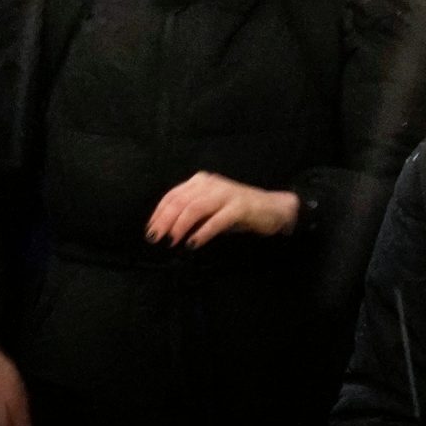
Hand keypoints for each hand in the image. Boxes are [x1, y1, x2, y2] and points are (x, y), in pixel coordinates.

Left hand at [145, 172, 299, 247]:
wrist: (274, 208)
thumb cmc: (239, 212)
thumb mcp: (211, 210)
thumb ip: (190, 214)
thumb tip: (166, 229)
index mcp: (201, 181)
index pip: (173, 195)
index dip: (159, 213)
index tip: (151, 230)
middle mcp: (211, 184)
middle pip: (180, 201)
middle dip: (165, 221)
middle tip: (156, 239)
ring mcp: (226, 194)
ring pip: (195, 208)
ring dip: (180, 226)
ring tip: (173, 241)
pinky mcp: (240, 206)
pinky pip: (217, 220)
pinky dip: (203, 232)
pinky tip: (194, 243)